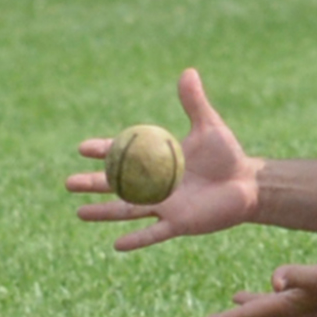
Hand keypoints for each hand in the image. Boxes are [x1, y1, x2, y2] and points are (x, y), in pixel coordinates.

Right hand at [69, 68, 261, 252]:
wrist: (248, 184)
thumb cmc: (227, 155)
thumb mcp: (208, 126)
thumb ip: (194, 102)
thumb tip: (188, 71)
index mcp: (158, 161)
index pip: (124, 155)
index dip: (104, 151)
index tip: (83, 148)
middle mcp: (156, 185)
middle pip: (117, 185)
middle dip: (92, 184)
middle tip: (68, 184)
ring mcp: (166, 206)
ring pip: (128, 210)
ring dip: (104, 212)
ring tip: (79, 214)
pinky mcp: (179, 223)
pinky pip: (154, 233)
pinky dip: (136, 240)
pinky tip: (115, 246)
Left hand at [200, 260, 316, 316]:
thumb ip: (297, 276)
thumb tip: (275, 280)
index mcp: (288, 306)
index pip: (249, 315)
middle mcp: (292, 310)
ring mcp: (302, 306)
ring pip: (268, 309)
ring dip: (249, 308)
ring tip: (233, 301)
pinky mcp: (312, 299)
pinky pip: (282, 301)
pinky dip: (268, 298)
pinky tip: (272, 289)